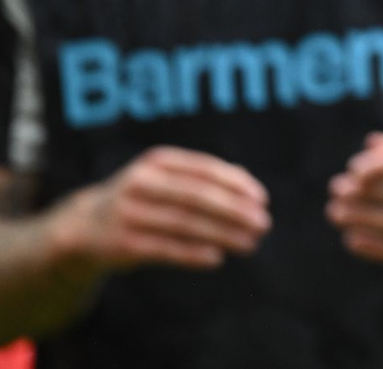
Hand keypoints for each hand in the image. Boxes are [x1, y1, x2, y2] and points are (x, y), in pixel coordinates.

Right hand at [50, 147, 269, 272]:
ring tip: (250, 243)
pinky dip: (194, 253)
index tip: (263, 200)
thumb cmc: (143, 197)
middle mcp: (141, 182)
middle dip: (235, 211)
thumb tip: (248, 186)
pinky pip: (165, 249)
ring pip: (186, 224)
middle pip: (198, 196)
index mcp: (158, 161)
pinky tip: (218, 257)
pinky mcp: (122, 244)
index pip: (206, 170)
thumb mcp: (165, 178)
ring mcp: (129, 213)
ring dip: (223, 235)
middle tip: (264, 224)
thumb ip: (203, 178)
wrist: (84, 226)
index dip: (237, 184)